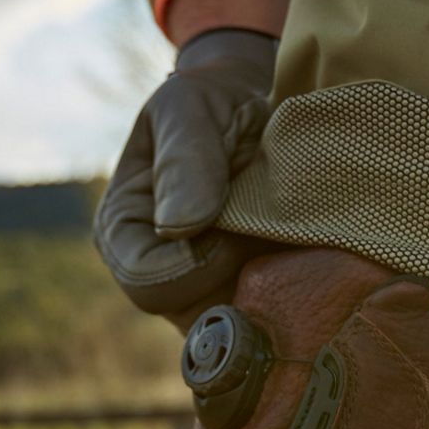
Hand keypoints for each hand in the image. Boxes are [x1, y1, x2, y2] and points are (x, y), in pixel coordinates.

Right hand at [94, 27, 278, 319]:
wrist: (252, 110)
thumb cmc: (209, 101)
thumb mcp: (189, 108)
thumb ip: (185, 159)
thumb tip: (181, 225)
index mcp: (124, 232)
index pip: (148, 284)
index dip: (196, 264)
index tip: (234, 223)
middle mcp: (156, 273)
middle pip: (193, 316)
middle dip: (239, 275)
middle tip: (270, 224)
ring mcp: (200, 291)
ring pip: (236, 327)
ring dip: (271, 290)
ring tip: (288, 235)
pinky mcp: (242, 296)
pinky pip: (266, 321)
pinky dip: (292, 296)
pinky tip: (304, 255)